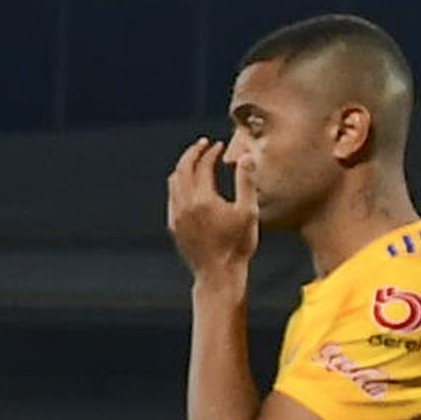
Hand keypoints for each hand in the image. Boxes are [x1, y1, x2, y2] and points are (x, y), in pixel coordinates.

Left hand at [166, 139, 256, 283]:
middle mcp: (184, 205)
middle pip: (182, 169)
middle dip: (192, 153)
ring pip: (173, 182)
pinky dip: (178, 184)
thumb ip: (246, 182)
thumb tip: (245, 156)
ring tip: (196, 161)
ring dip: (183, 167)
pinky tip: (189, 185)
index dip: (210, 152)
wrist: (218, 274)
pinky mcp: (173, 226)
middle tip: (203, 145)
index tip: (218, 145)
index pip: (202, 165)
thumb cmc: (238, 245)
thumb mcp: (249, 212)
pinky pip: (171, 198)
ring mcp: (176, 216)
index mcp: (203, 199)